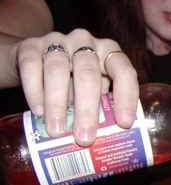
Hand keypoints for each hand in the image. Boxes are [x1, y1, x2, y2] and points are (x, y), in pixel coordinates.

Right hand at [16, 29, 138, 146]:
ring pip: (57, 69)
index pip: (124, 71)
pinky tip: (38, 111)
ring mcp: (58, 41)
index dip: (126, 97)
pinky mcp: (30, 46)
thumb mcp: (95, 89)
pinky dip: (35, 91)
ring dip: (58, 104)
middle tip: (85, 138)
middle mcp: (86, 42)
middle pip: (89, 74)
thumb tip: (110, 143)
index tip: (124, 123)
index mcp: (109, 53)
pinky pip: (32, 66)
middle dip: (87, 109)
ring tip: (58, 131)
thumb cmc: (75, 81)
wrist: (38, 60)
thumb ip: (103, 107)